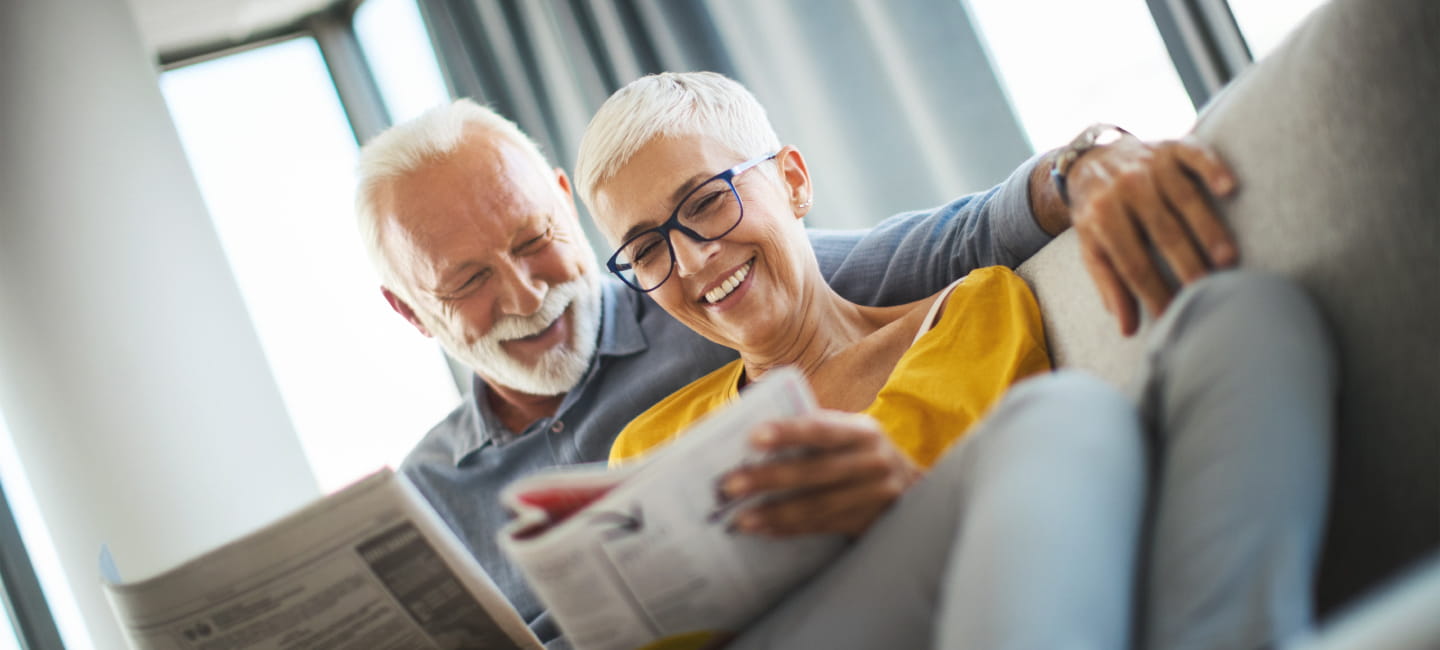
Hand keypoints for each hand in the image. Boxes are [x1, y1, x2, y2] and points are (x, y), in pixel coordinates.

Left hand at [720, 410, 920, 537]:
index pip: (821, 429)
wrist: (910, 487)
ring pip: (818, 506)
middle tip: (730, 485)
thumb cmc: (860, 453)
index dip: (788, 432)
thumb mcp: (849, 433)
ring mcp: (874, 496)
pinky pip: (823, 527)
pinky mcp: (869, 523)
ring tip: (740, 518)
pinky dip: (790, 529)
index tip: (753, 437)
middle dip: (770, 478)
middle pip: (815, 471)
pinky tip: (764, 529)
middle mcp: (872, 462)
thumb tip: (750, 435)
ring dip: (775, 513)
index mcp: (863, 431)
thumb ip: (813, 430)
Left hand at [1065, 136, 1237, 334]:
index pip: (1132, 262)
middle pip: (1162, 232)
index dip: (1153, 291)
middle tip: (1209, 289)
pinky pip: (1195, 154)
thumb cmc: (1097, 213)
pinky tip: (1229, 189)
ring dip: (1208, 228)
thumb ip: (1110, 284)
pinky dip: (1213, 169)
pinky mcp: (1172, 145)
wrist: (1090, 157)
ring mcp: (1150, 164)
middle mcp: (1126, 188)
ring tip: (1227, 258)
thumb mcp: (1092, 247)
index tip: (1174, 313)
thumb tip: (1128, 329)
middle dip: (1187, 263)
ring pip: (1184, 199)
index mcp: (1102, 216)